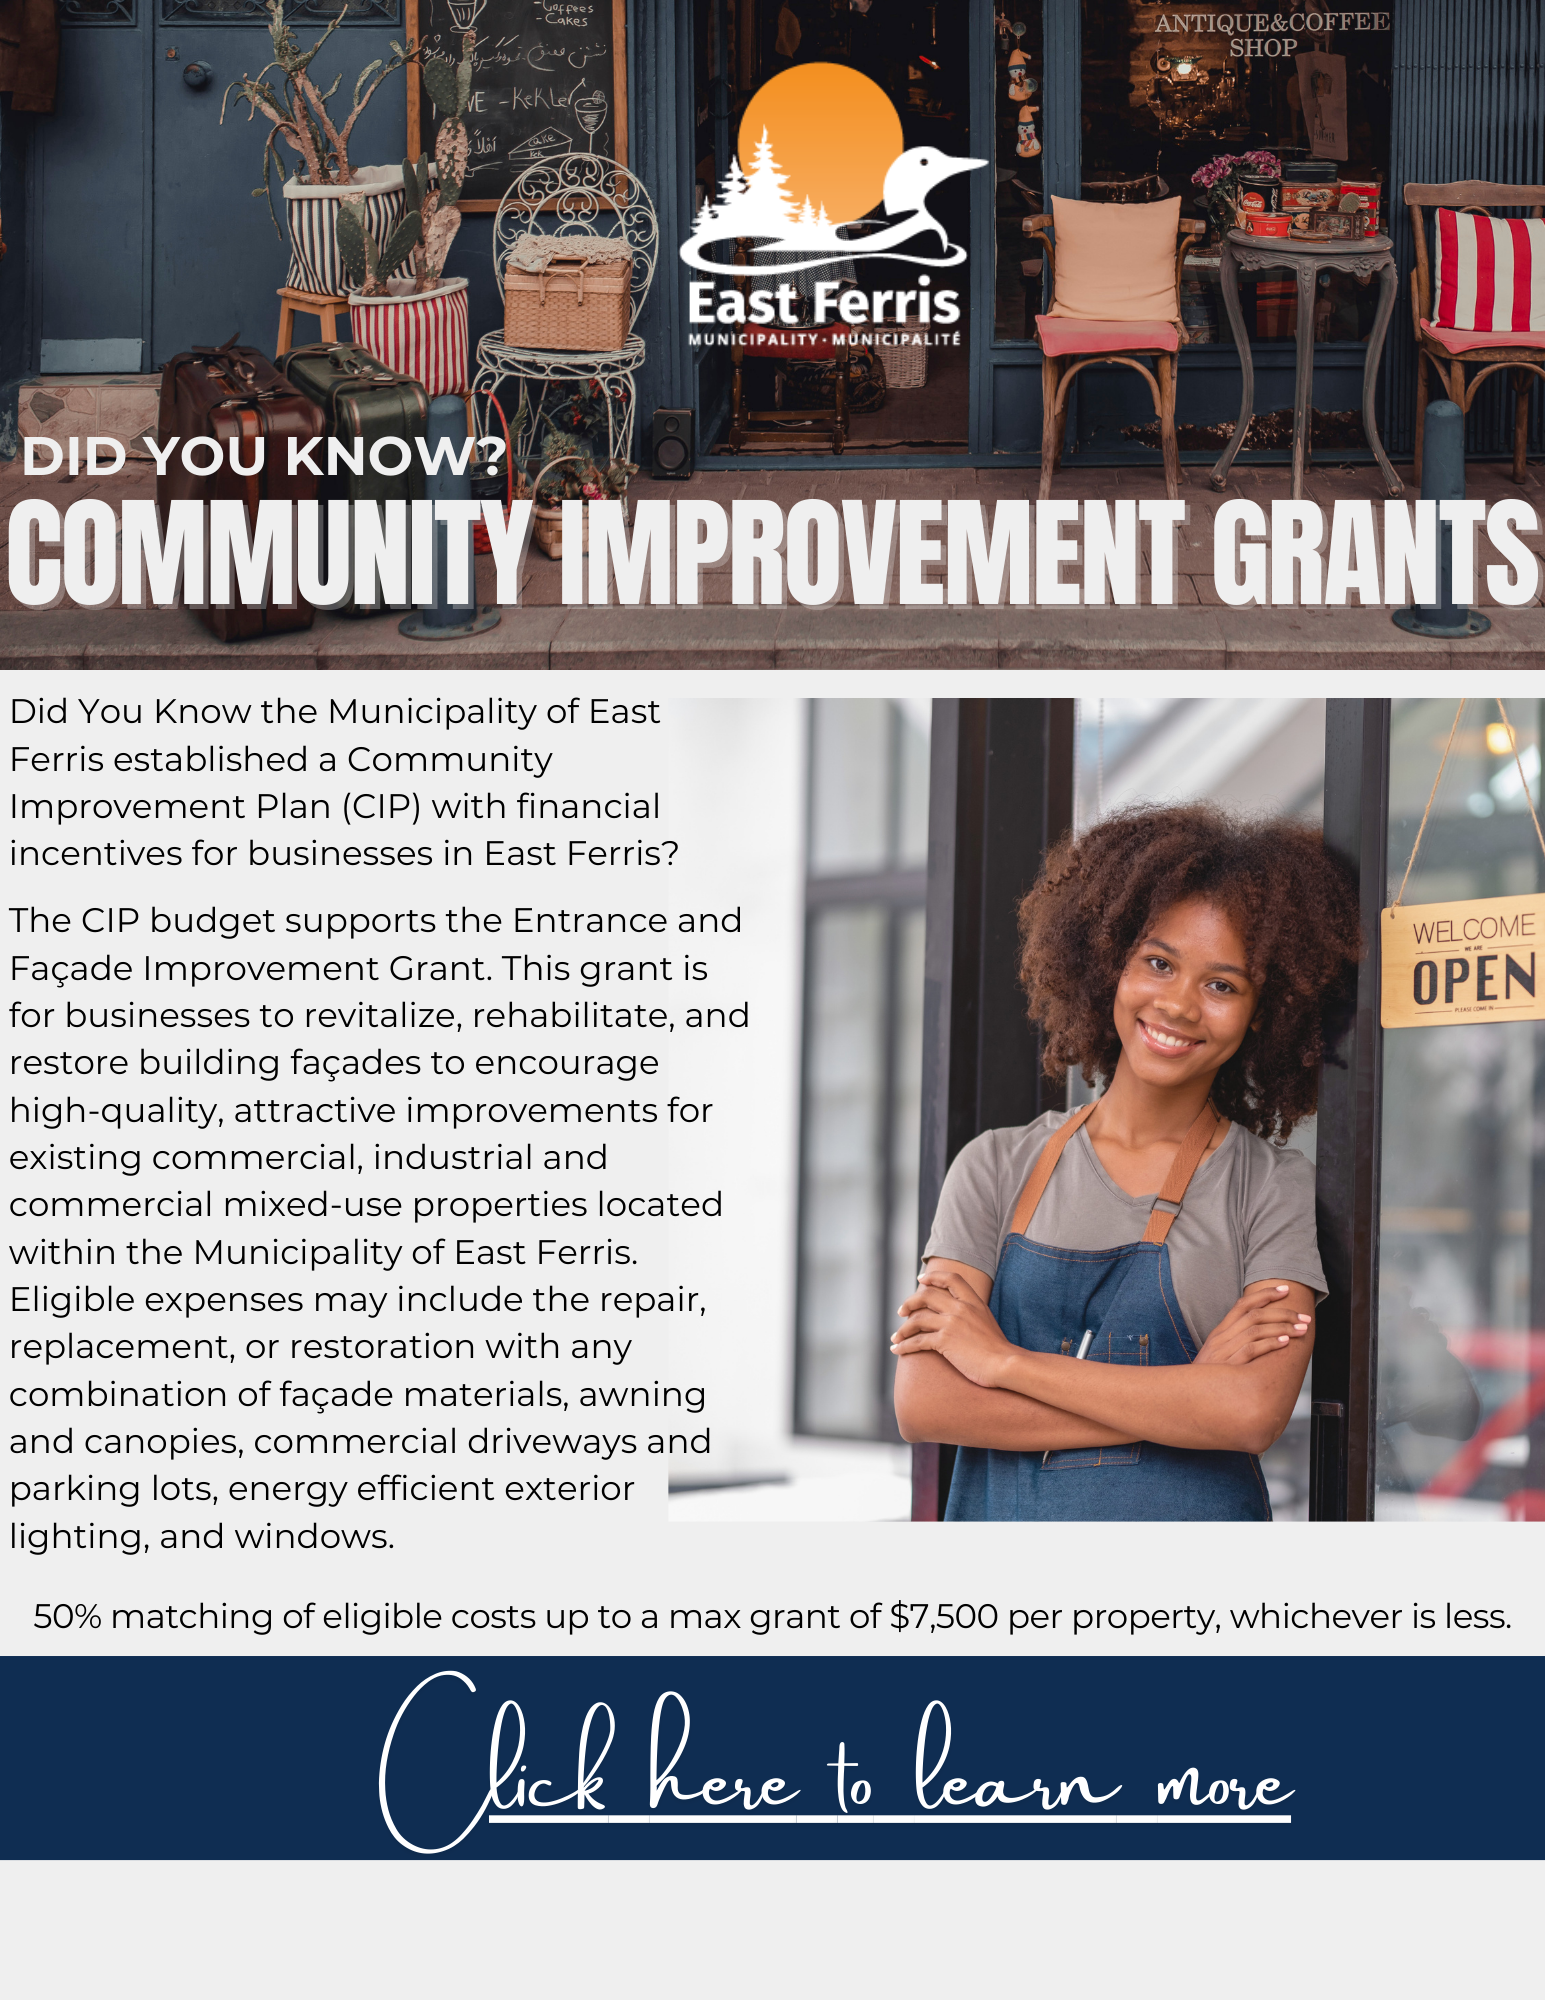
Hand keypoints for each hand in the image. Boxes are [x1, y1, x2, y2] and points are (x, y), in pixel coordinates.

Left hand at [890, 1270, 1018, 1389]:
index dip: (933, 1277)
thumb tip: (957, 1314)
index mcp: (973, 1301)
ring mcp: (952, 1323)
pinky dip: (904, 1345)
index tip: (920, 1280)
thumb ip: (972, 1313)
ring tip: (895, 1337)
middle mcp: (960, 1308)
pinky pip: (918, 1341)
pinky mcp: (945, 1341)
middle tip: (901, 1311)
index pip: (951, 1279)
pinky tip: (897, 1350)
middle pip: (927, 1295)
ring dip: (903, 1329)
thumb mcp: (987, 1321)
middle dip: (910, 1302)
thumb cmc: (998, 1348)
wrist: (1005, 1364)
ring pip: (918, 1319)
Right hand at [1194, 1286, 1311, 1366]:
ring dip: (1283, 1327)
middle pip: (1255, 1315)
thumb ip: (1235, 1341)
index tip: (1285, 1290)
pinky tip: (1285, 1342)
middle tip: (1303, 1317)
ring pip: (1256, 1330)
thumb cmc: (1210, 1377)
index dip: (1265, 1294)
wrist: (1190, 1397)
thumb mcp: (1218, 1354)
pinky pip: (1252, 1349)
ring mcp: (1224, 1351)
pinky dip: (1270, 1343)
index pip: (1243, 1304)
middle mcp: (1221, 1337)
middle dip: (1283, 1313)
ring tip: (1301, 1329)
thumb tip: (1262, 1331)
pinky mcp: (1229, 1366)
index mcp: (1220, 1332)